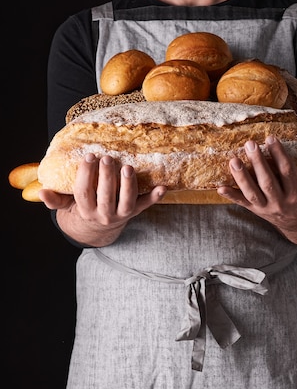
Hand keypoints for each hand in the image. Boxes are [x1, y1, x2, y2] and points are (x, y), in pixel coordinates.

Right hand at [39, 153, 166, 245]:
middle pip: (106, 196)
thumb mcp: (67, 205)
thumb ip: (56, 199)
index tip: (88, 157)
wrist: (98, 231)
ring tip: (128, 167)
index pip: (84, 192)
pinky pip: (145, 206)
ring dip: (128, 185)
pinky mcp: (134, 212)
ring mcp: (121, 214)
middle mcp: (104, 214)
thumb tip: (41, 192)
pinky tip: (163, 186)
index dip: (86, 175)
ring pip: (126, 202)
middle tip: (108, 157)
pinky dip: (154, 197)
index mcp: (85, 210)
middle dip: (107, 177)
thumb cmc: (82, 208)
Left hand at [217, 136, 296, 242]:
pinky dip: (230, 196)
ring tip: (232, 160)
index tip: (271, 138)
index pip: (287, 172)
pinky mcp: (254, 210)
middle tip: (250, 144)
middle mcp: (281, 202)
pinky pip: (241, 203)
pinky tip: (219, 187)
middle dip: (258, 163)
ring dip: (241, 177)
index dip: (279, 155)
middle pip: (268, 182)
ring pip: (252, 193)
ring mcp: (266, 207)